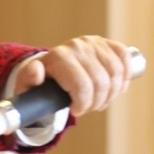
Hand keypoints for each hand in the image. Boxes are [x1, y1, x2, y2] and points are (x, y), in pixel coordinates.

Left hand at [14, 35, 132, 116]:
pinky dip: (125, 76)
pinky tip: (117, 87)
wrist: (52, 65)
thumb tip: (36, 71)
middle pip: (101, 82)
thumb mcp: (29, 84)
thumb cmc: (42, 80)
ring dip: (112, 93)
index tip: (76, 110)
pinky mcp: (106, 43)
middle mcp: (77, 46)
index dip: (83, 104)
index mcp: (59, 56)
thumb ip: (29, 79)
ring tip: (100, 100)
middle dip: (97, 102)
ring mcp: (93, 43)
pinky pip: (124, 58)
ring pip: (116, 74)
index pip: (82, 86)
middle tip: (89, 107)